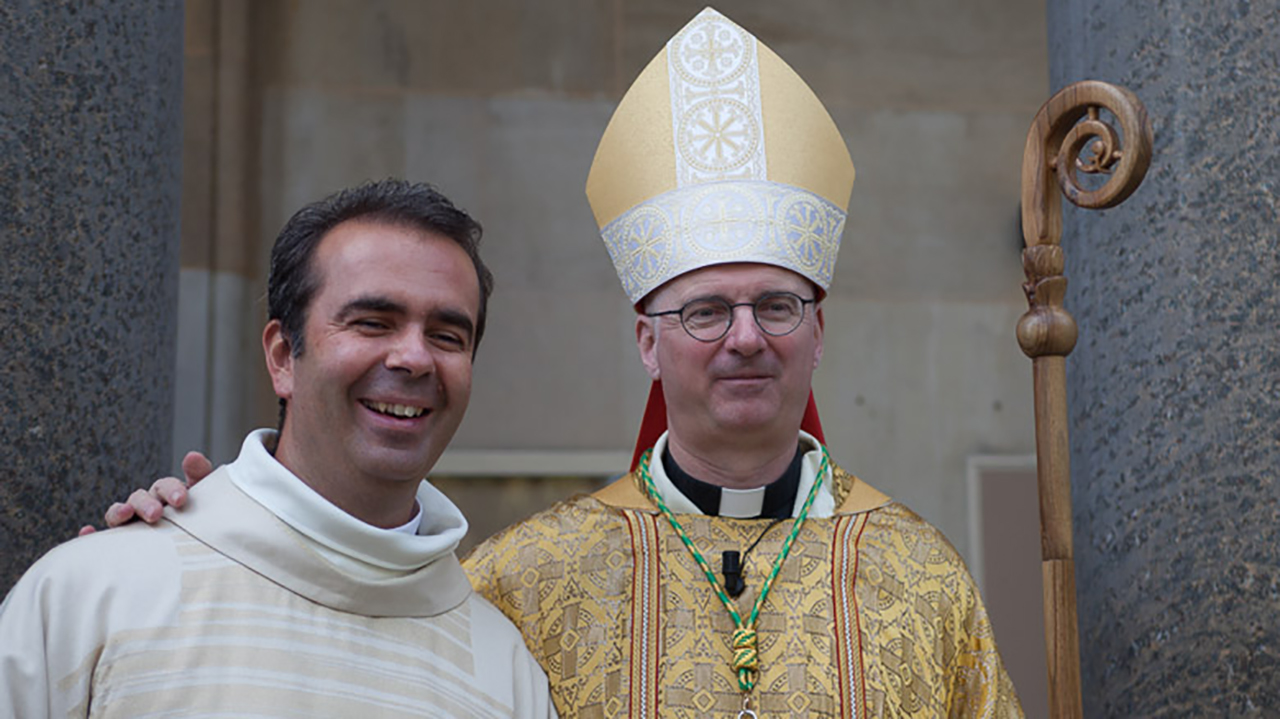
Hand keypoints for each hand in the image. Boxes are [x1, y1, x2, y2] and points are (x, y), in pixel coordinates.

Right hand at [77, 451, 214, 535]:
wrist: (203, 551)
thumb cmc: (205, 521)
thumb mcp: (209, 499)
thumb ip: (201, 476)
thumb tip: (192, 456)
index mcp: (167, 496)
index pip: (164, 487)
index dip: (170, 490)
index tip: (180, 500)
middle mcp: (146, 507)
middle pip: (139, 499)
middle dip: (145, 504)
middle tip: (156, 514)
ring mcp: (133, 525)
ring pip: (119, 514)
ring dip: (118, 512)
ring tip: (124, 515)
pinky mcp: (122, 545)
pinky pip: (103, 540)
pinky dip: (92, 535)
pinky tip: (87, 532)